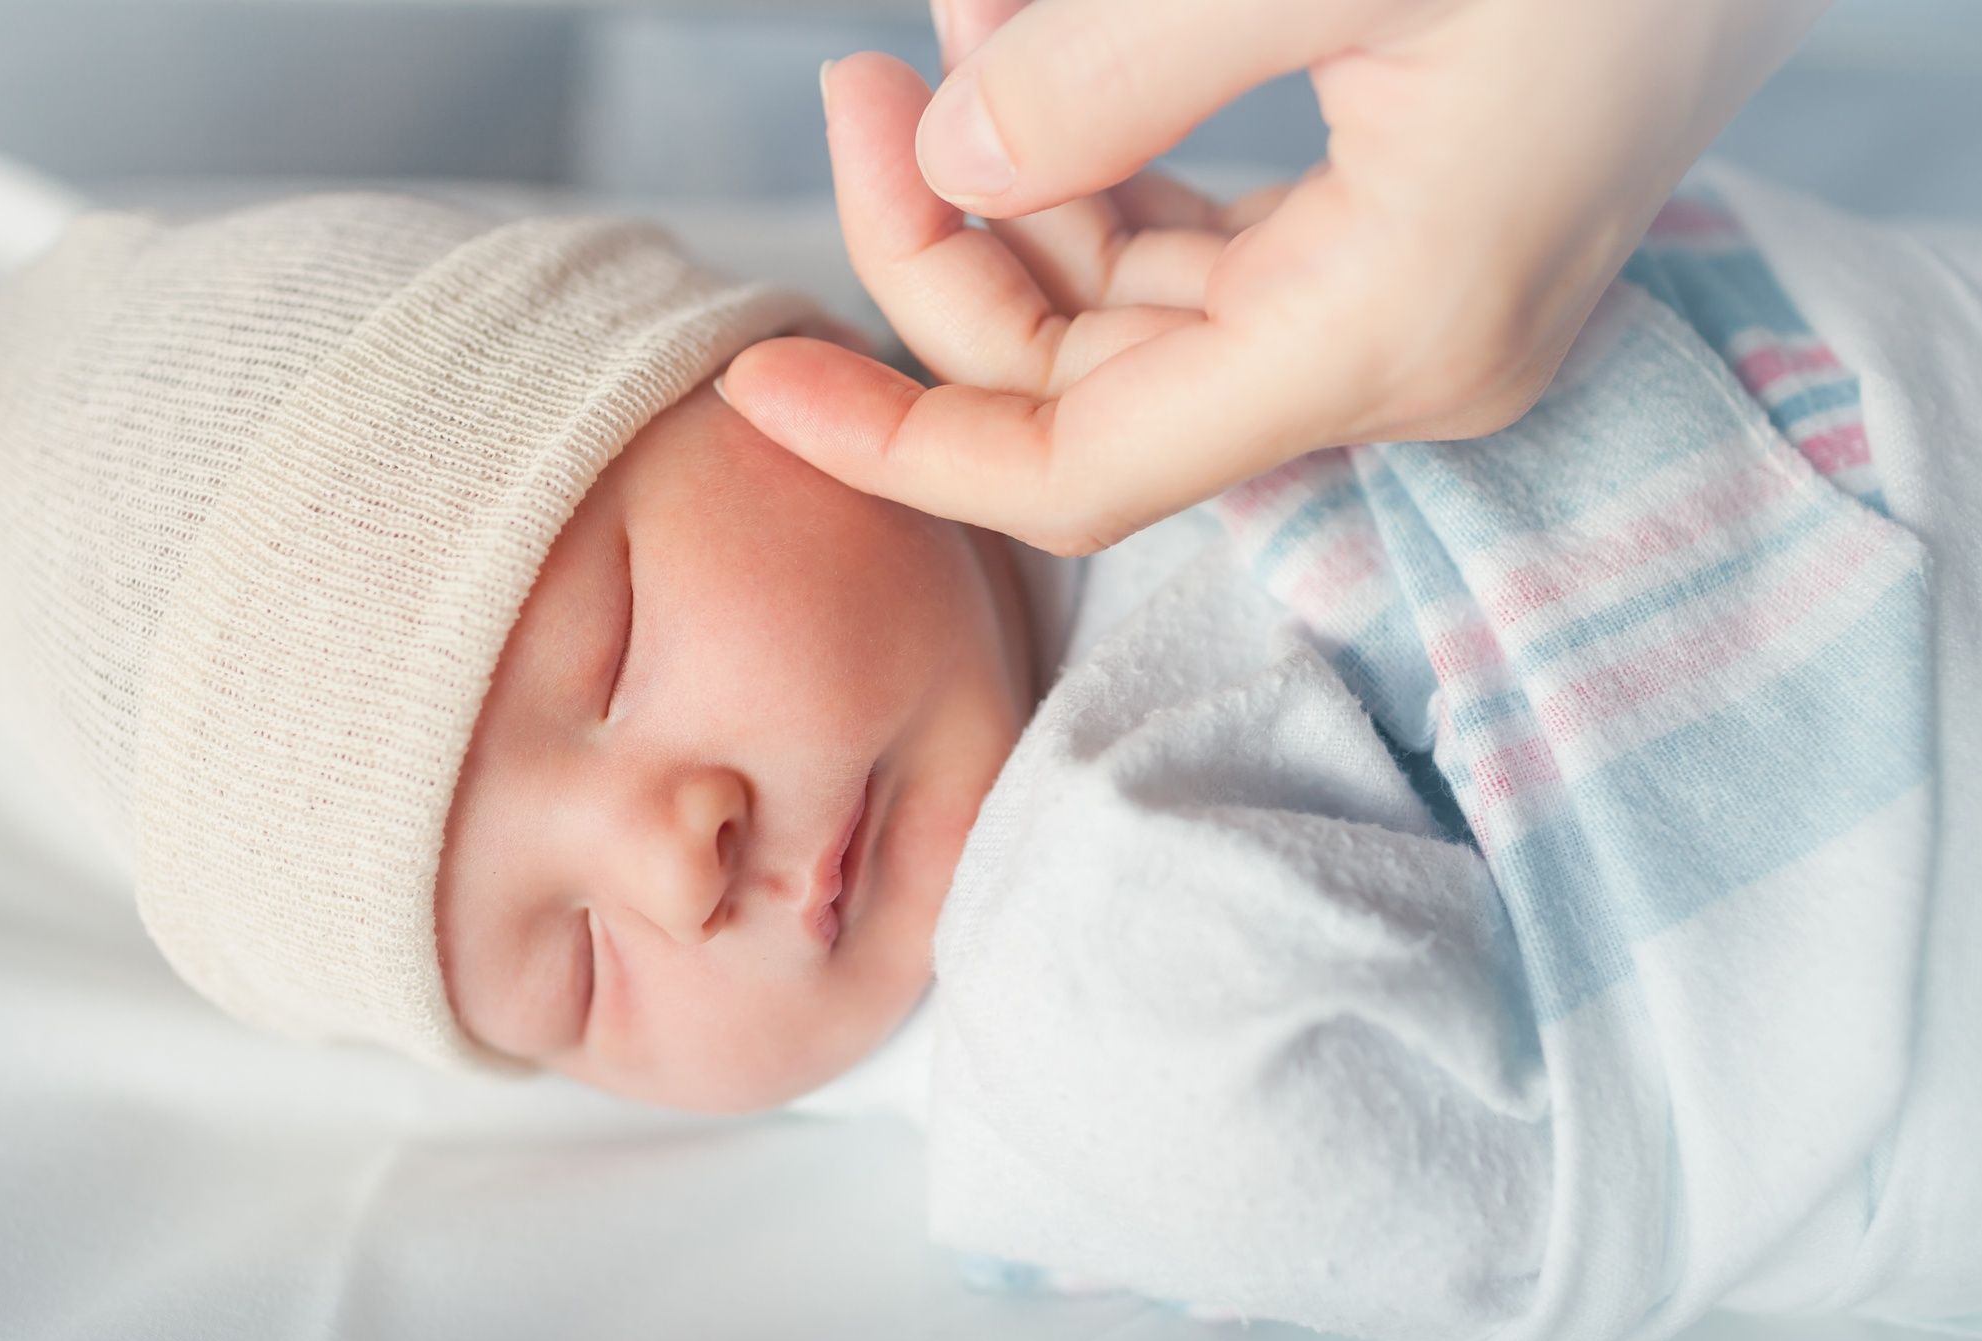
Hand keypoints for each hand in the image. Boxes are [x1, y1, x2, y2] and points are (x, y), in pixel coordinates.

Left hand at [720, 0, 1828, 555]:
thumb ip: (1113, 74)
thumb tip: (951, 163)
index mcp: (1384, 333)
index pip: (1076, 471)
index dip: (899, 446)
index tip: (758, 384)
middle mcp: (1396, 357)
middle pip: (1088, 383)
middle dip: (943, 248)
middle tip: (858, 89)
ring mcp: (1406, 305)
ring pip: (1137, 307)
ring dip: (1020, 186)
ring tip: (941, 34)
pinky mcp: (1408, 240)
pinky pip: (1204, 244)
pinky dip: (1107, 160)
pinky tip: (1037, 54)